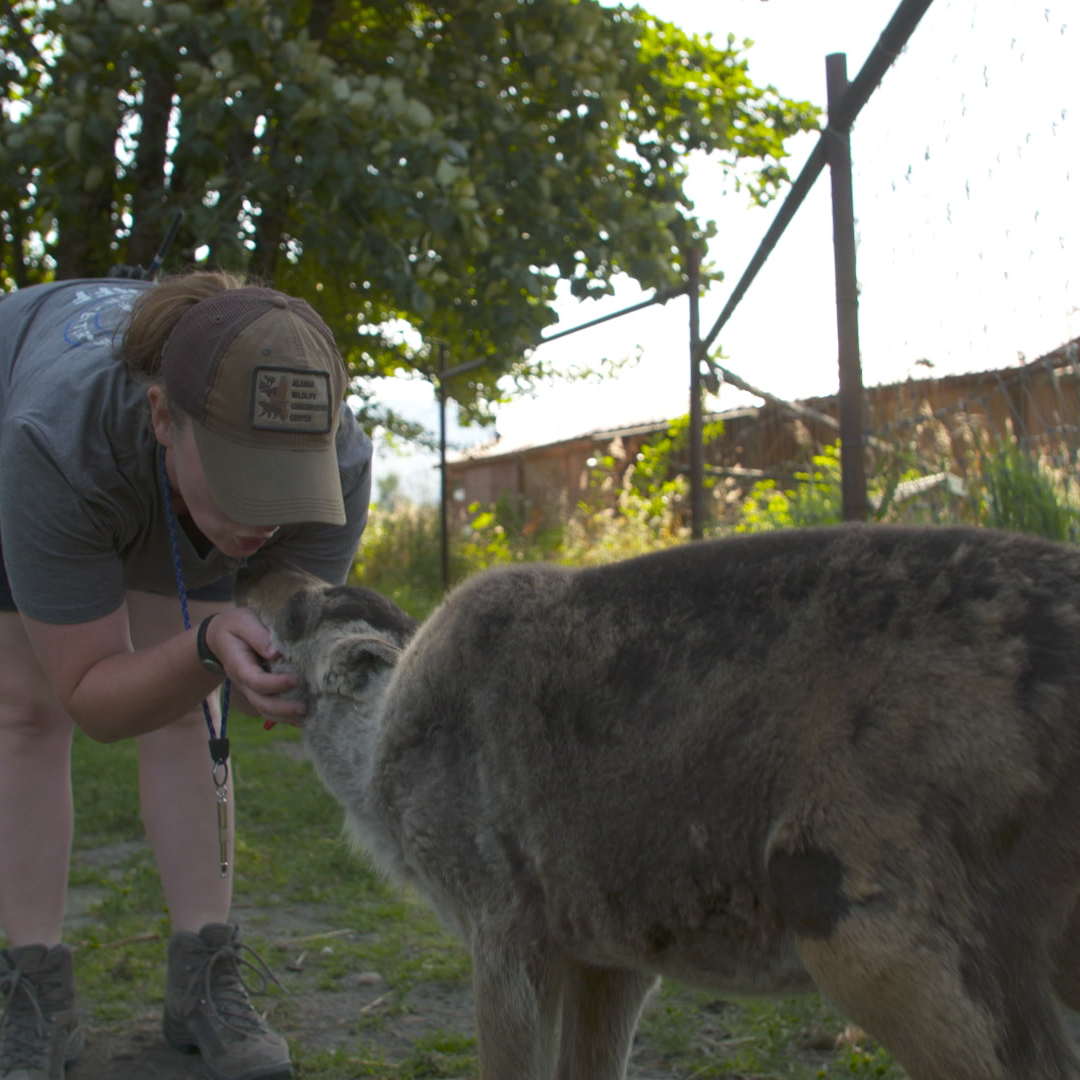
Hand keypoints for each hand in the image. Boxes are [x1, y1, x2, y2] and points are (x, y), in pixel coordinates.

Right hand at [203, 608, 305, 724]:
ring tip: (306, 715)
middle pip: (260, 702)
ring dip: (284, 717)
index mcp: (239, 664)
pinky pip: (268, 708)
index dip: (275, 684)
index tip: (295, 679)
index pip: (256, 680)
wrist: (218, 636)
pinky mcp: (257, 691)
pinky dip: (284, 716)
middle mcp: (243, 681)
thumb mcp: (243, 622)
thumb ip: (258, 635)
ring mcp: (249, 689)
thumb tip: (276, 652)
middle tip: (305, 707)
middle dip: (282, 708)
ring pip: (264, 710)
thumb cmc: (233, 626)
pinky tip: (301, 719)